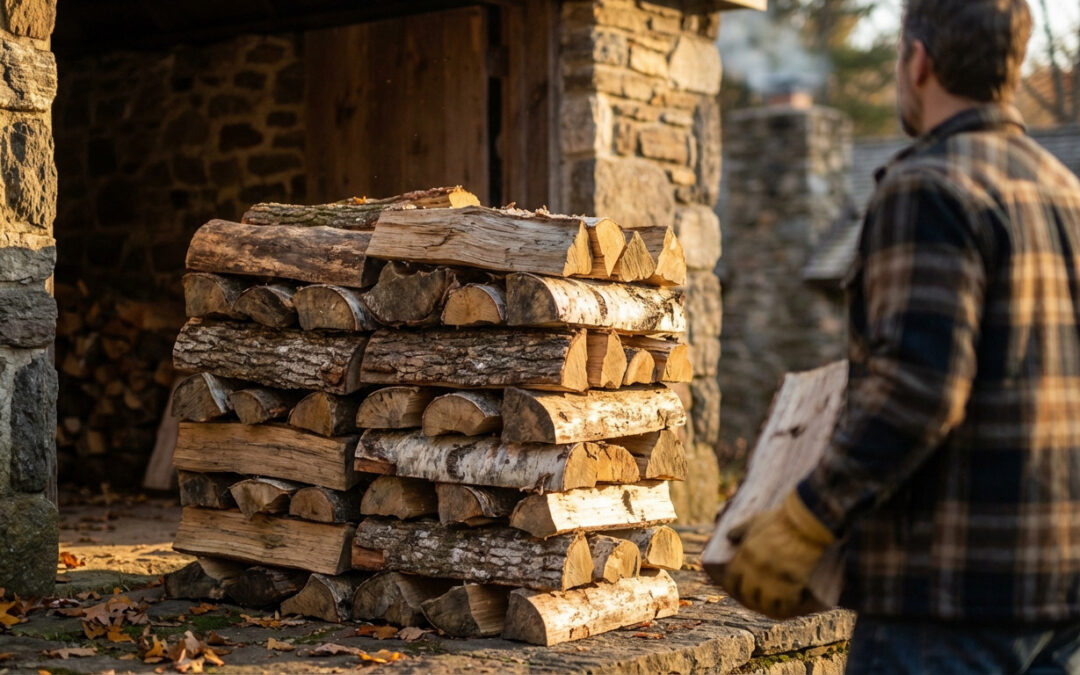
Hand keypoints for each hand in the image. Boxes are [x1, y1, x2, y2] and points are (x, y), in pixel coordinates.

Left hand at [721, 491, 835, 619]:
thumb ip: (741, 529)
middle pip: (748, 594)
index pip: (732, 579)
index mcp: (746, 554)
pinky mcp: (794, 582)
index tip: (736, 590)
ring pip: (766, 603)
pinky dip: (786, 609)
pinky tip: (786, 608)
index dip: (732, 588)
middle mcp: (758, 569)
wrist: (807, 520)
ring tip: (771, 606)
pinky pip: (786, 604)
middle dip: (749, 600)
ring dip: (767, 607)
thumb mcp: (756, 520)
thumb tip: (729, 537)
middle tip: (755, 600)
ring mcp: (775, 577)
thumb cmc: (782, 519)